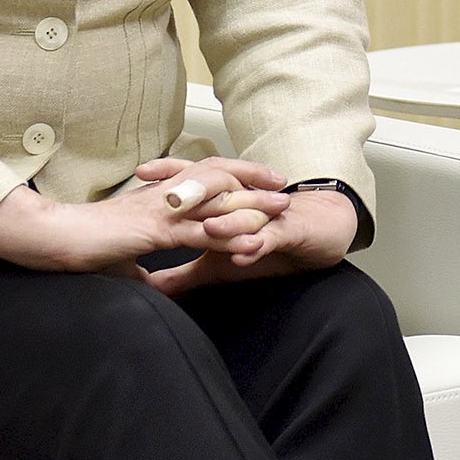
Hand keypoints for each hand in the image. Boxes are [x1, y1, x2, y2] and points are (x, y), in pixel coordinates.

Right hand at [0, 156, 269, 272]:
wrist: (50, 238)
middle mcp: (165, 199)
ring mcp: (161, 212)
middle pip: (218, 179)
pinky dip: (227, 235)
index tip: (257, 179)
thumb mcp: (116, 261)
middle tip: (283, 182)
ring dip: (251, 204)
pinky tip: (250, 240)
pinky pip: (199, 231)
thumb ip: (137, 269)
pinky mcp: (154, 231)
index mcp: (158, 201)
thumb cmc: (78, 247)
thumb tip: (146, 283)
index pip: (203, 180)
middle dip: (253, 179)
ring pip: (216, 201)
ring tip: (280, 208)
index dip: (232, 177)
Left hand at [138, 166, 359, 296]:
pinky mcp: (291, 230)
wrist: (319, 233)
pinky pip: (273, 236)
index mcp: (227, 199)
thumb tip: (149, 285)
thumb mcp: (219, 264)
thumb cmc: (266, 241)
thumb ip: (183, 274)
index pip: (197, 180)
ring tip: (207, 228)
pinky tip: (246, 252)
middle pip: (218, 189)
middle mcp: (245, 199)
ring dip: (227, 221)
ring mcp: (268, 214)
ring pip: (245, 214)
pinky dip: (260, 243)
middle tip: (168, 198)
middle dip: (194, 190)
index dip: (170, 174)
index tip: (140, 175)